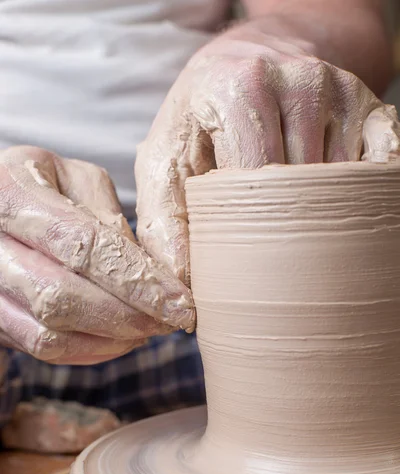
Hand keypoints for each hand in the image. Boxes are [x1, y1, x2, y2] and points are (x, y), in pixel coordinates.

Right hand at [0, 146, 193, 363]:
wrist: (0, 204)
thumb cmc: (48, 186)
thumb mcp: (82, 180)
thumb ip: (115, 221)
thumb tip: (158, 276)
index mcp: (11, 191)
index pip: (82, 246)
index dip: (137, 280)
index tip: (181, 303)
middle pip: (60, 297)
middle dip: (126, 316)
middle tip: (170, 320)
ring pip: (49, 333)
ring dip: (110, 338)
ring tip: (149, 327)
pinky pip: (40, 348)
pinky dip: (89, 350)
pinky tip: (120, 337)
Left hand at [135, 34, 399, 284]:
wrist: (242, 61)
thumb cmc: (199, 121)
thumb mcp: (165, 164)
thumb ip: (163, 226)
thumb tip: (185, 296)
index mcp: (237, 88)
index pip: (256, 177)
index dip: (250, 225)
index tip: (242, 251)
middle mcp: (295, 79)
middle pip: (302, 182)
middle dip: (284, 224)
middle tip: (269, 245)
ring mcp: (338, 88)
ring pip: (341, 180)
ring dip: (318, 211)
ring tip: (293, 220)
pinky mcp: (367, 101)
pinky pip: (380, 164)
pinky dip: (359, 194)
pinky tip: (334, 205)